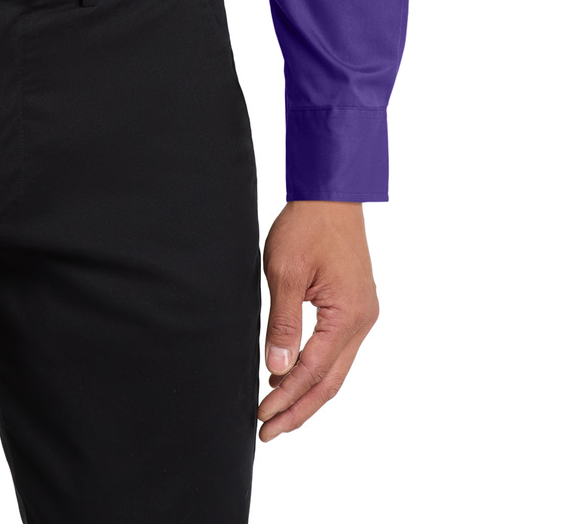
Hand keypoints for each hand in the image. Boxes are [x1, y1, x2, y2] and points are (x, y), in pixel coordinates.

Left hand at [258, 200, 377, 440]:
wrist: (331, 194)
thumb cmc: (308, 226)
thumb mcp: (286, 273)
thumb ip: (283, 324)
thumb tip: (276, 371)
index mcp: (348, 316)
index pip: (314, 372)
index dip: (287, 399)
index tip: (262, 418)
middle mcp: (362, 322)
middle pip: (330, 382)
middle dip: (299, 410)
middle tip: (268, 431)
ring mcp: (362, 315)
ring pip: (335, 369)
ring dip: (306, 392)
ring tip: (276, 411)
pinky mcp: (355, 306)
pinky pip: (336, 350)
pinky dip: (314, 368)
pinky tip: (290, 374)